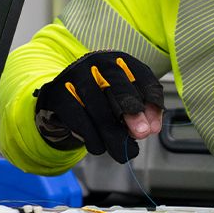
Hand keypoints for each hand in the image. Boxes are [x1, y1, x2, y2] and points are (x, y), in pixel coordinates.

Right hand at [34, 51, 164, 162]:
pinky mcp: (58, 94)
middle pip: (120, 88)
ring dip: (114, 136)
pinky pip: (80, 120)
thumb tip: (151, 127)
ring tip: (122, 152)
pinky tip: (99, 147)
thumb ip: (140, 112)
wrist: (59, 102)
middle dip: (134, 114)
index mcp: (118, 60)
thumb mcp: (122, 102)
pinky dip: (93, 139)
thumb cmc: (97, 101)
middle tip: (142, 134)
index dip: (152, 100)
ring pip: (100, 110)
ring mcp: (75, 77)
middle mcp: (96, 63)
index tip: (155, 125)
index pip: (142, 75)